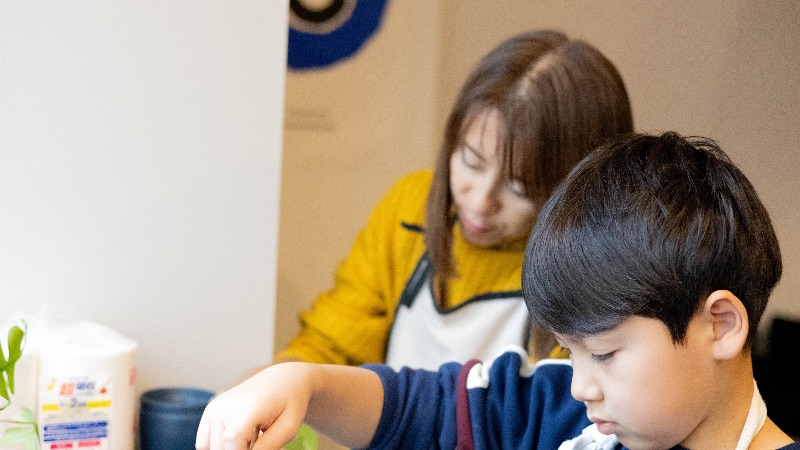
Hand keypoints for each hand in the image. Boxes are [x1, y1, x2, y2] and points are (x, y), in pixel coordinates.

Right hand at [195, 362, 312, 449]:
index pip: (233, 438)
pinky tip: (240, 438)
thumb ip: (268, 446)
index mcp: (252, 404)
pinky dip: (220, 446)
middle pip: (223, 447)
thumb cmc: (289, 404)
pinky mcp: (209, 411)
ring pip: (213, 448)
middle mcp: (227, 404)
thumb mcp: (289, 427)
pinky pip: (204, 444)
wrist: (281, 380)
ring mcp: (215, 407)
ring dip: (232, 449)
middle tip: (263, 442)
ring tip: (253, 439)